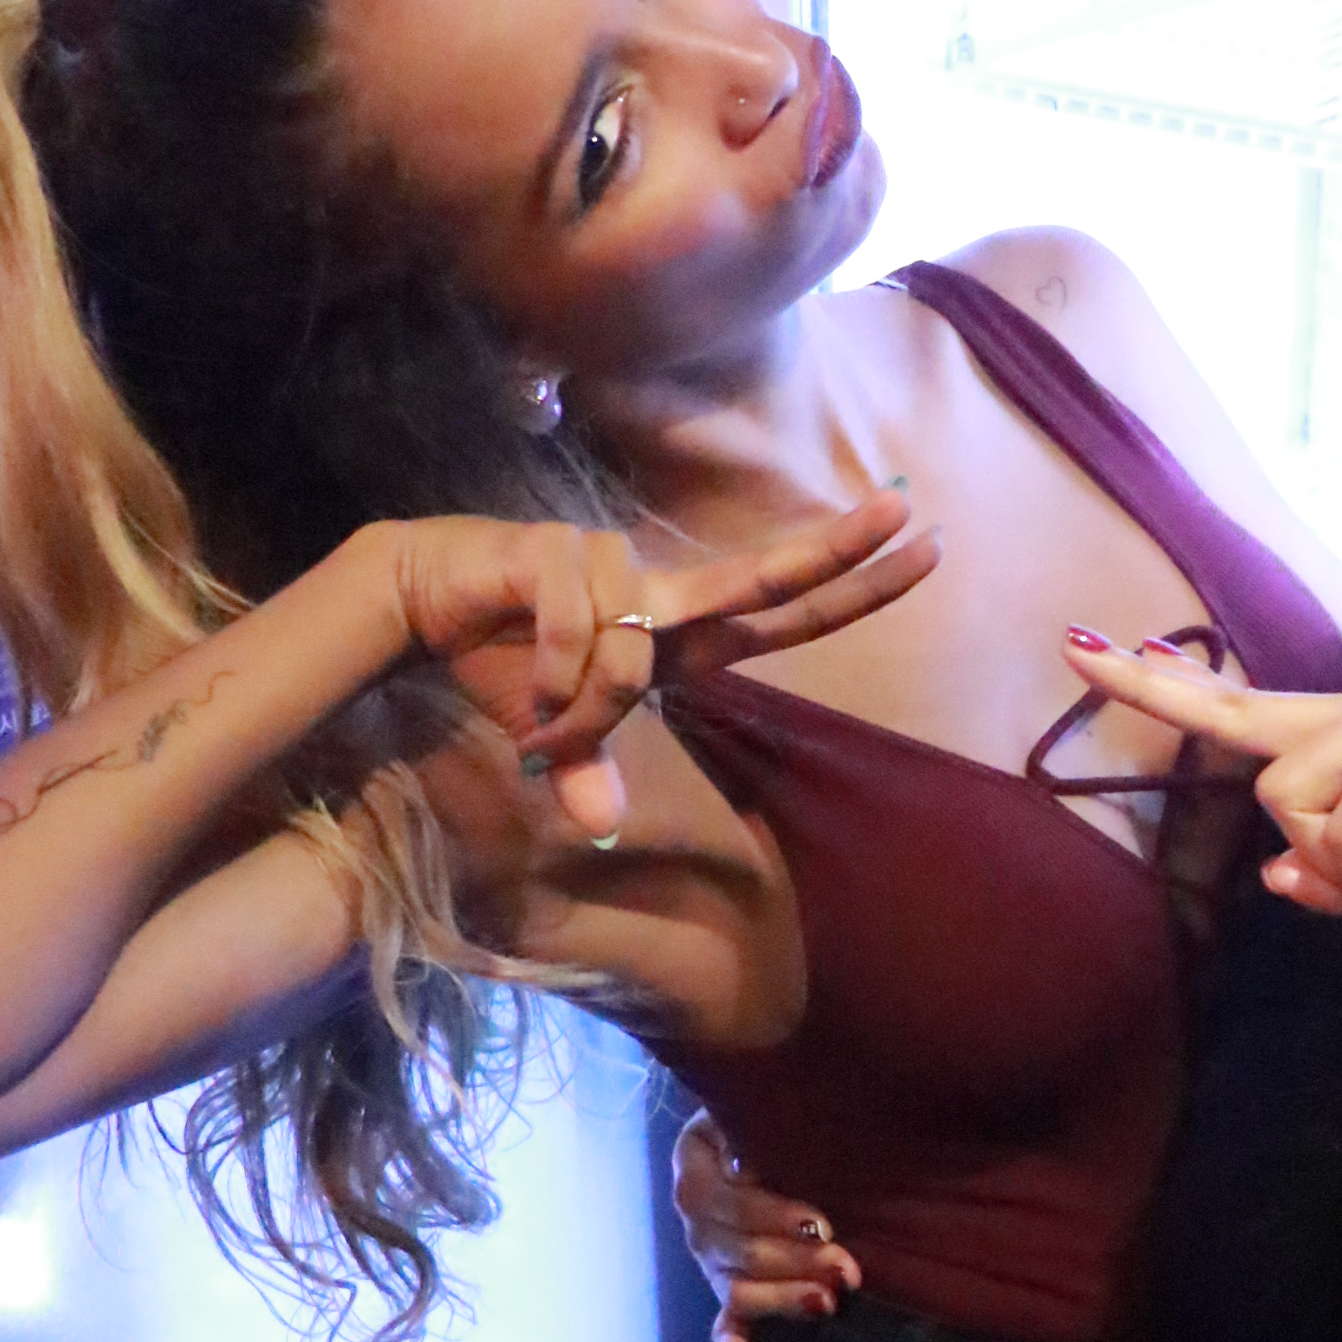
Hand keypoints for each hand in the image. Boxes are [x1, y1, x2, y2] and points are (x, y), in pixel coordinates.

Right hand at [382, 497, 937, 835]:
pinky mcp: (555, 552)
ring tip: (539, 720)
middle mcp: (658, 594)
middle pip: (760, 574)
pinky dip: (553, 671)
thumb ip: (590, 775)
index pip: (783, 611)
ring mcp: (611, 565)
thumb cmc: (504, 659)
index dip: (850, 586)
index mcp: (680, 632)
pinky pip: (578, 626)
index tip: (920, 548)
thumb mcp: (556, 734)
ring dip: (585, 701)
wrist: (421, 597)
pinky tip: (521, 677)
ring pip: (635, 646)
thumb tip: (599, 831)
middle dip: (833, 547)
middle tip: (904, 509)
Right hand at [670, 1112, 858, 1341]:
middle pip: (735, 1249)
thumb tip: (747, 1159)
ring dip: (782, 1298)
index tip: (822, 1223)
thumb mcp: (766, 1105)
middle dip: (795, 1261)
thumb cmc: (781, 1111)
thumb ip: (757, 1123)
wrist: (777, 1123)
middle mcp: (695, 1214)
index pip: (725, 1201)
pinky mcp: (729, 1283)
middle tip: (846, 1267)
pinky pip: (725, 1318)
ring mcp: (710, 1254)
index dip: (773, 1216)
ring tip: (827, 1301)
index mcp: (695, 1162)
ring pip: (736, 1287)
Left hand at [1058, 641, 1341, 932]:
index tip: (1091, 651)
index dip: (1170, 683)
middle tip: (1069, 651)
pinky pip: (1336, 825)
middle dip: (1154, 688)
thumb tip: (1275, 877)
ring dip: (1336, 868)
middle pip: (1243, 721)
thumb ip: (1337, 877)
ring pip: (1285, 797)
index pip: (1253, 708)